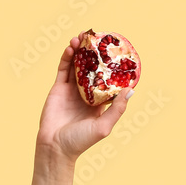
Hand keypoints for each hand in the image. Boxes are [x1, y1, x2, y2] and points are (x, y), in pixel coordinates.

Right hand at [36, 33, 133, 162]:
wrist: (54, 148)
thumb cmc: (81, 141)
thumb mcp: (104, 126)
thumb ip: (116, 109)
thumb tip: (131, 90)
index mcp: (99, 101)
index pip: (107, 78)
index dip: (110, 64)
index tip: (113, 50)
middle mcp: (86, 93)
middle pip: (91, 67)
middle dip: (93, 52)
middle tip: (96, 36)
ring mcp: (72, 90)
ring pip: (77, 65)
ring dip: (79, 50)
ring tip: (82, 37)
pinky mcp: (58, 89)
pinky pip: (63, 70)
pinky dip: (67, 58)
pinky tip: (71, 48)